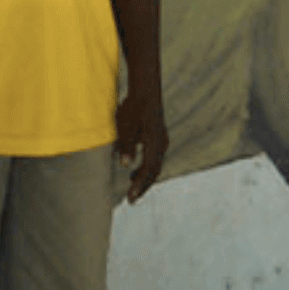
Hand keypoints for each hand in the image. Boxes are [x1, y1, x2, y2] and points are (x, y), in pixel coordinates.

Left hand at [114, 89, 168, 203]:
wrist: (146, 90)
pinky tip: (135, 168)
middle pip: (154, 171)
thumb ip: (127, 145)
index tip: (130, 198)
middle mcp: (162, 144)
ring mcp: (162, 140)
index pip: (148, 170)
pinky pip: (155, 157)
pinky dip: (146, 167)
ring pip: (156, 165)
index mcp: (155, 143)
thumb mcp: (126, 125)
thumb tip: (126, 165)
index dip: (139, 186)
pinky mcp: (159, 137)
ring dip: (144, 177)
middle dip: (143, 186)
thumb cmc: (134, 107)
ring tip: (131, 186)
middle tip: (131, 199)